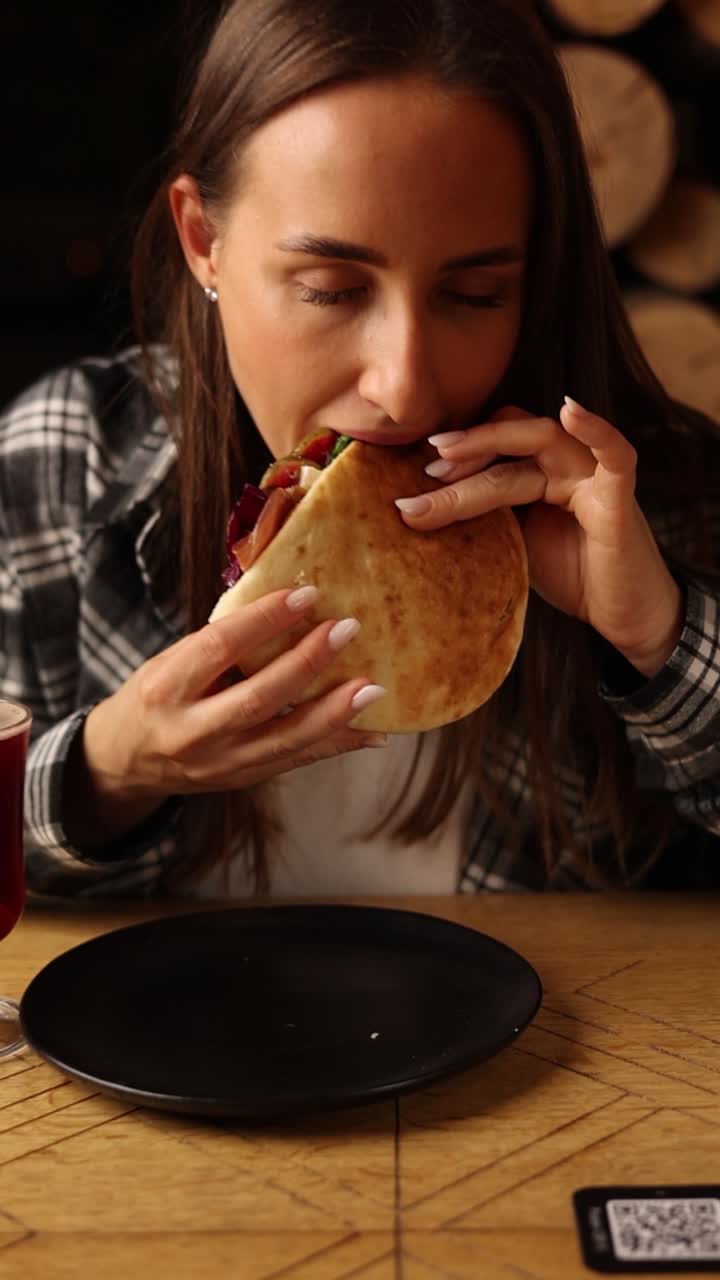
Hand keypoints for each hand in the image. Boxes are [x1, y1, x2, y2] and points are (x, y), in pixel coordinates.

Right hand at [65, 587, 385, 845]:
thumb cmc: (155, 697)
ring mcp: (220, 763)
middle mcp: (192, 731)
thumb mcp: (169, 662)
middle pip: (259, 698)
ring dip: (335, 713)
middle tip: (347, 630)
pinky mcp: (243, 780)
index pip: (220, 648)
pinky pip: (298, 760)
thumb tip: (288, 606)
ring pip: (286, 739)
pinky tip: (373, 730)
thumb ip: (220, 644)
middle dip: (308, 663)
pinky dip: (338, 743)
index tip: (305, 594)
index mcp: (166, 689)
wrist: (126, 761)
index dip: (265, 619)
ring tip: (373, 687)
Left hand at [396, 399, 682, 676]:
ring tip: (444, 460)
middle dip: (464, 452)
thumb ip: (486, 521)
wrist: (624, 619)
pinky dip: (596, 429)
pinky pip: (614, 453)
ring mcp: (592, 477)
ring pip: (539, 446)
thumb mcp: (516, 548)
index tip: (414, 478)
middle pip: (510, 443)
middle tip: (424, 470)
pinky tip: (571, 410)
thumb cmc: (574, 579)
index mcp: (538, 477)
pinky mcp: (619, 496)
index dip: (458, 456)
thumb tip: (417, 514)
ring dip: (488, 448)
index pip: (496, 449)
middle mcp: (564, 467)